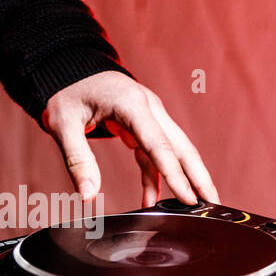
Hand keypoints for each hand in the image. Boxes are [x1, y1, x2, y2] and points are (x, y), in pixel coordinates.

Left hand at [41, 71, 219, 207]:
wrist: (68, 68)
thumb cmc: (67, 92)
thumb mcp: (63, 123)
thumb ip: (77, 159)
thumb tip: (88, 195)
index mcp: (132, 104)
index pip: (159, 144)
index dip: (175, 174)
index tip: (188, 199)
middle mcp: (149, 108)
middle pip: (181, 146)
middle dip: (199, 177)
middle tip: (213, 205)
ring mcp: (149, 116)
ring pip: (176, 150)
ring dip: (187, 177)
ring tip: (197, 207)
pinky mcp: (143, 124)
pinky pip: (156, 153)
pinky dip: (157, 176)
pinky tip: (154, 200)